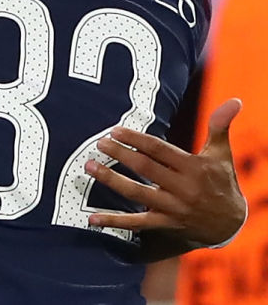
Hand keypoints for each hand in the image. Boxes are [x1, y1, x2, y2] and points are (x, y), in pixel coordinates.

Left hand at [85, 98, 244, 246]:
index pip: (159, 150)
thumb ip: (220, 126)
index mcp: (194, 168)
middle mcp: (182, 188)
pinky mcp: (165, 224)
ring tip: (89, 167)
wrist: (231, 224)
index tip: (114, 130)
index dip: (136, 139)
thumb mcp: (221, 154)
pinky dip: (114, 221)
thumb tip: (235, 100)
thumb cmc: (222, 182)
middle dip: (120, 155)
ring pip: (137, 193)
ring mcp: (173, 208)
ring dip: (110, 180)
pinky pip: (137, 223)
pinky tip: (92, 218)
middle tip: (99, 143)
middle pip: (145, 169)